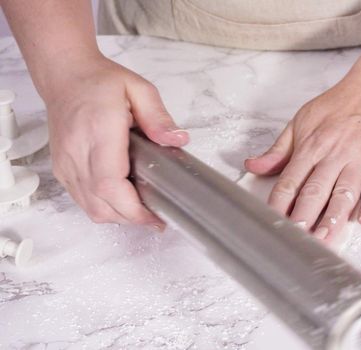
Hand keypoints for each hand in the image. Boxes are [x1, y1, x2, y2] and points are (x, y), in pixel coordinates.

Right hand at [42, 54, 188, 225]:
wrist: (65, 76)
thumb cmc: (100, 82)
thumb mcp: (139, 89)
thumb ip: (159, 117)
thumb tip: (177, 139)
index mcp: (98, 132)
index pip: (109, 184)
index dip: (133, 208)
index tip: (155, 215)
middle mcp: (77, 152)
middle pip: (101, 204)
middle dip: (131, 218)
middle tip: (156, 218)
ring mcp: (66, 163)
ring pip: (90, 208)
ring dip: (118, 217)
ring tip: (143, 212)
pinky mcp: (62, 169)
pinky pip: (82, 200)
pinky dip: (103, 208)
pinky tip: (122, 201)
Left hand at [245, 75, 360, 239]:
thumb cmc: (340, 104)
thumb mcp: (302, 120)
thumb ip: (278, 149)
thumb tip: (252, 166)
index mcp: (311, 145)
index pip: (290, 181)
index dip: (280, 205)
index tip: (273, 224)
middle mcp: (334, 153)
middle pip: (315, 190)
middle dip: (305, 217)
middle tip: (297, 241)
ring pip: (346, 191)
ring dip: (335, 217)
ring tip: (325, 239)